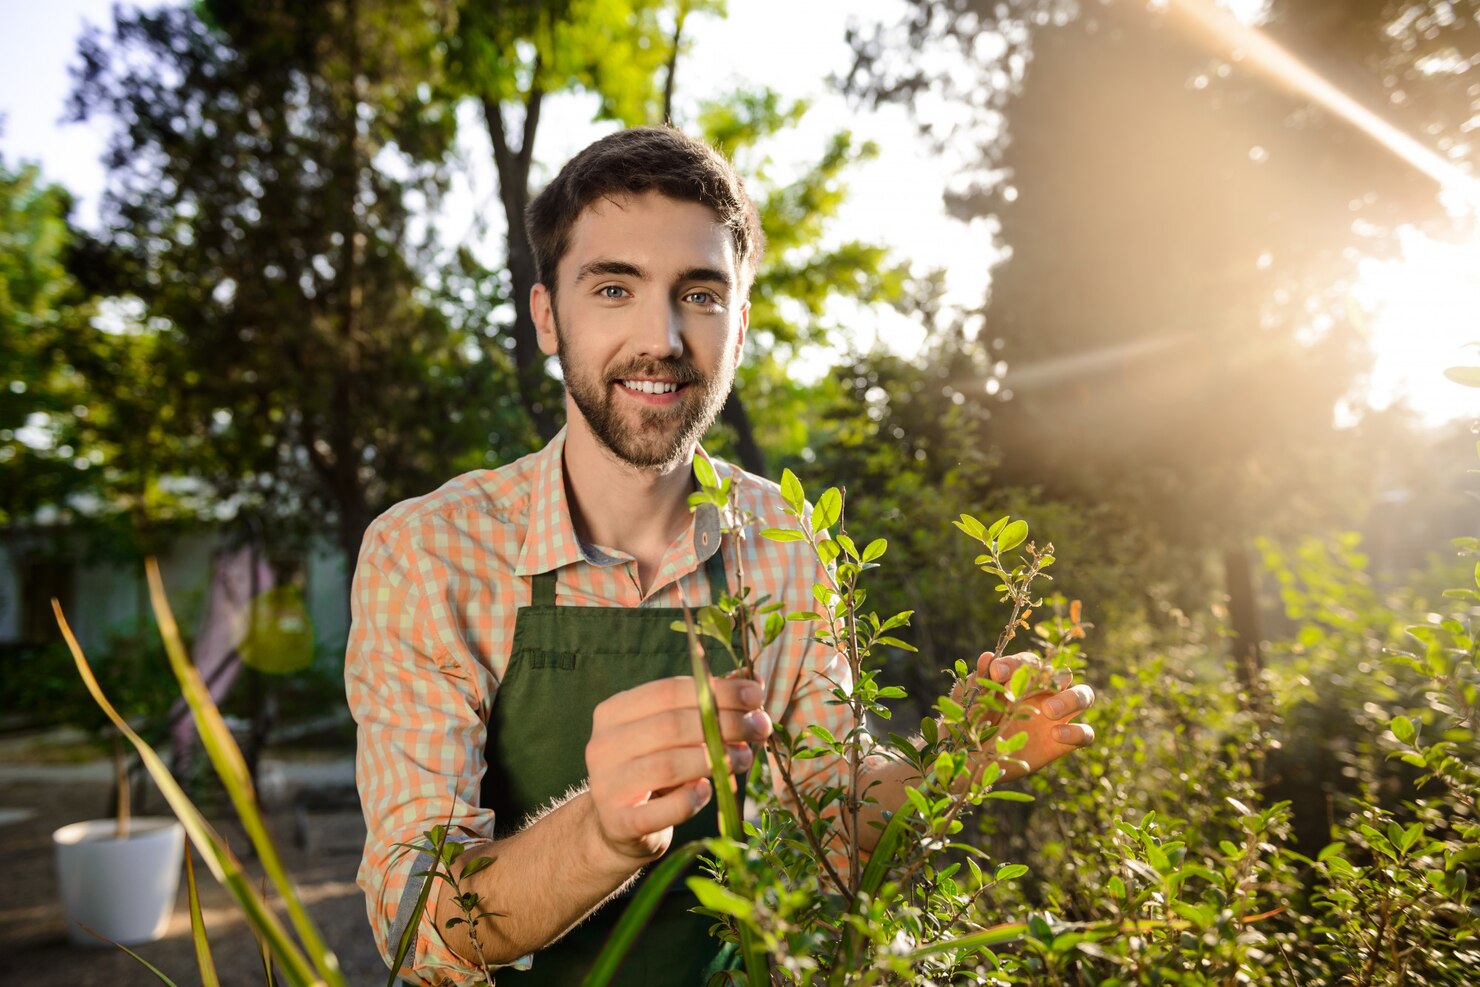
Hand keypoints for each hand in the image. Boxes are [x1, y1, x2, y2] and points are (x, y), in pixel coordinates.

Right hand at [585, 674, 770, 862]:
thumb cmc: (654, 770)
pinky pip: (661, 810)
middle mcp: (603, 744)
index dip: (717, 691)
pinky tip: (708, 790)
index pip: (669, 691)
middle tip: (759, 727)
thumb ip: (709, 707)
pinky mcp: (619, 822)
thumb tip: (752, 681)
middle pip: (671, 725)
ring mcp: (606, 785)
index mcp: (614, 711)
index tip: (755, 696)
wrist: (619, 827)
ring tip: (744, 758)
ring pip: (667, 764)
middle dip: (724, 723)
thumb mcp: (675, 735)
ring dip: (715, 759)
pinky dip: (690, 800)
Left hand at [959, 652, 1094, 782]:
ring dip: (1071, 698)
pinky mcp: (1063, 743)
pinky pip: (1085, 733)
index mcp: (1021, 677)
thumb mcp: (968, 700)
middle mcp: (1044, 692)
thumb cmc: (968, 720)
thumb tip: (988, 656)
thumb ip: (979, 679)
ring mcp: (1057, 716)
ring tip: (1048, 711)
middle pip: (1064, 672)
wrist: (970, 757)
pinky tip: (1055, 735)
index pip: (1030, 661)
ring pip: (1084, 695)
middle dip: (1051, 676)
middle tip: (1027, 689)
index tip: (997, 673)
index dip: (1015, 663)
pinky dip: (1077, 731)